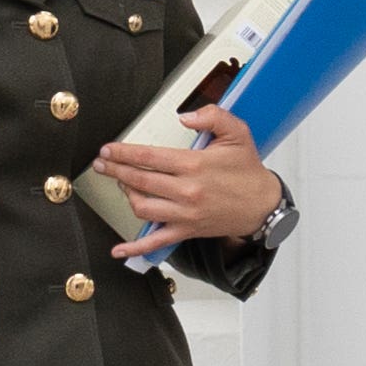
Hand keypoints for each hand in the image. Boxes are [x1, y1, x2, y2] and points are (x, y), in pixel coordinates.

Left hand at [96, 101, 278, 256]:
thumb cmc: (248, 170)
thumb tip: (185, 116)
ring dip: (126, 194)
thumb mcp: (238, 133)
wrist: (263, 205)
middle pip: (139, 180)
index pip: (148, 157)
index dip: (123, 153)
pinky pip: (156, 242)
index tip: (108, 149)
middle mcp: (186, 191)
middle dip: (115, 170)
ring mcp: (184, 214)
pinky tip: (119, 249)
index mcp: (194, 165)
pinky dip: (135, 247)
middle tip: (102, 164)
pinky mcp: (186, 231)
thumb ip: (213, 116)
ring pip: (142, 207)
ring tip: (120, 183)